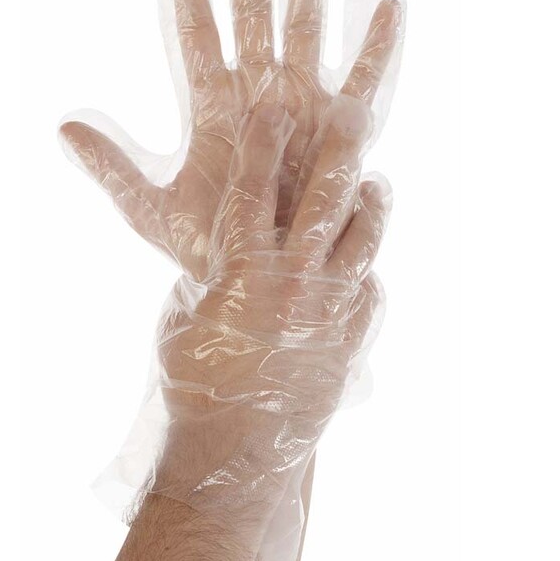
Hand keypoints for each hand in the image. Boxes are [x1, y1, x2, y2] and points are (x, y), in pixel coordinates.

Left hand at [59, 0, 402, 279]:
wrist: (262, 279)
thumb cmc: (211, 244)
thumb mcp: (150, 209)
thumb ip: (112, 168)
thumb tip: (63, 128)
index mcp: (214, 110)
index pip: (198, 38)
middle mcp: (259, 97)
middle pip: (254, 19)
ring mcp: (302, 108)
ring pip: (306, 34)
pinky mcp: (340, 132)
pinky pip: (366, 81)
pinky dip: (377, 45)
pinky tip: (386, 2)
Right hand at [152, 97, 390, 509]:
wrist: (233, 457)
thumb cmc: (194, 386)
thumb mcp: (183, 319)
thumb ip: (207, 277)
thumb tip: (220, 257)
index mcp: (241, 273)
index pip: (251, 191)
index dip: (260, 142)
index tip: (272, 103)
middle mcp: (291, 284)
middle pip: (322, 200)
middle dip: (339, 148)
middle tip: (354, 110)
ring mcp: (328, 313)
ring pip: (362, 242)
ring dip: (370, 206)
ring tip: (376, 182)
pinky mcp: (349, 342)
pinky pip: (370, 293)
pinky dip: (367, 272)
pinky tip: (365, 262)